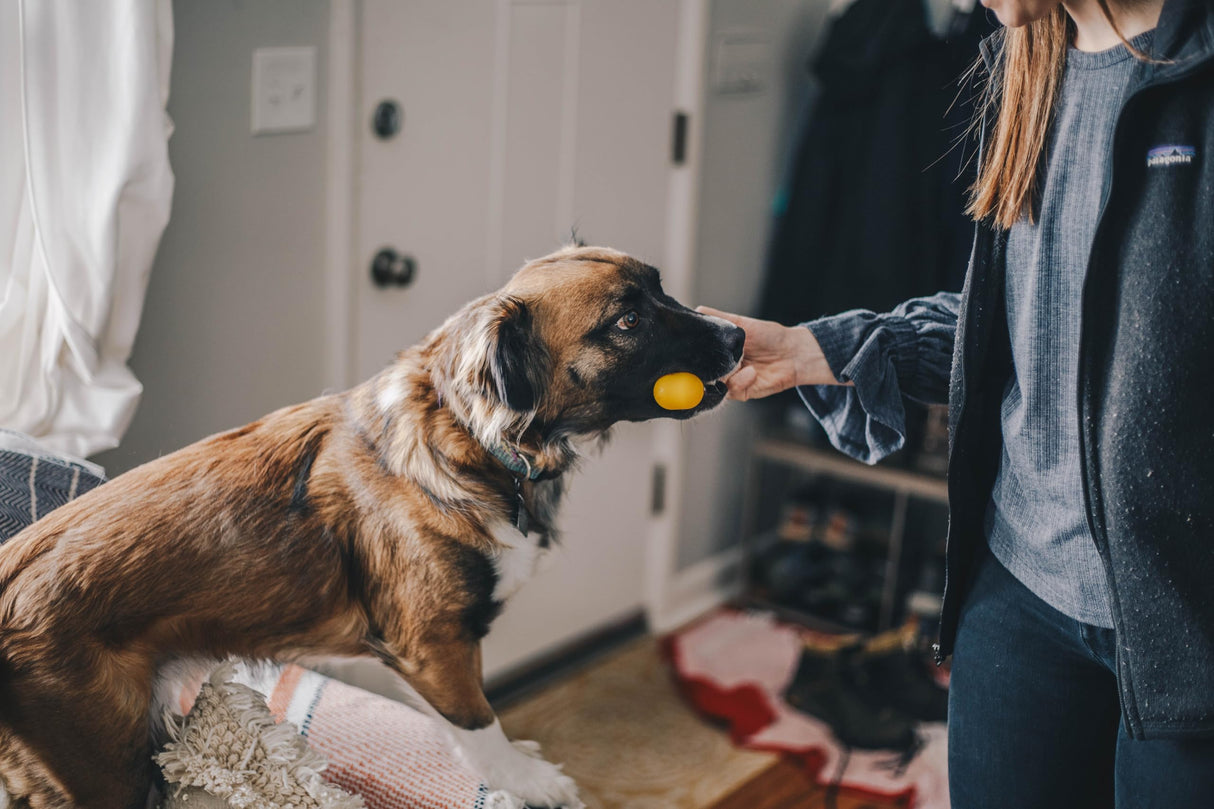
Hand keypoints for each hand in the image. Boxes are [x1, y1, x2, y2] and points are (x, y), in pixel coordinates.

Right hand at [697, 306, 842, 400]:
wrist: (794, 351)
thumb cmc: (769, 336)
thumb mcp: (740, 323)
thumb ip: (718, 318)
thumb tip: (696, 310)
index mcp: (719, 352)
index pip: (699, 357)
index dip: (692, 356)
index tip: (688, 352)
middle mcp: (722, 368)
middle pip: (702, 374)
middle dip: (702, 369)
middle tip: (706, 361)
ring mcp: (732, 381)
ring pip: (715, 384)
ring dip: (724, 374)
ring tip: (737, 362)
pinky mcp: (744, 392)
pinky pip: (733, 391)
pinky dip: (740, 381)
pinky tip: (751, 371)